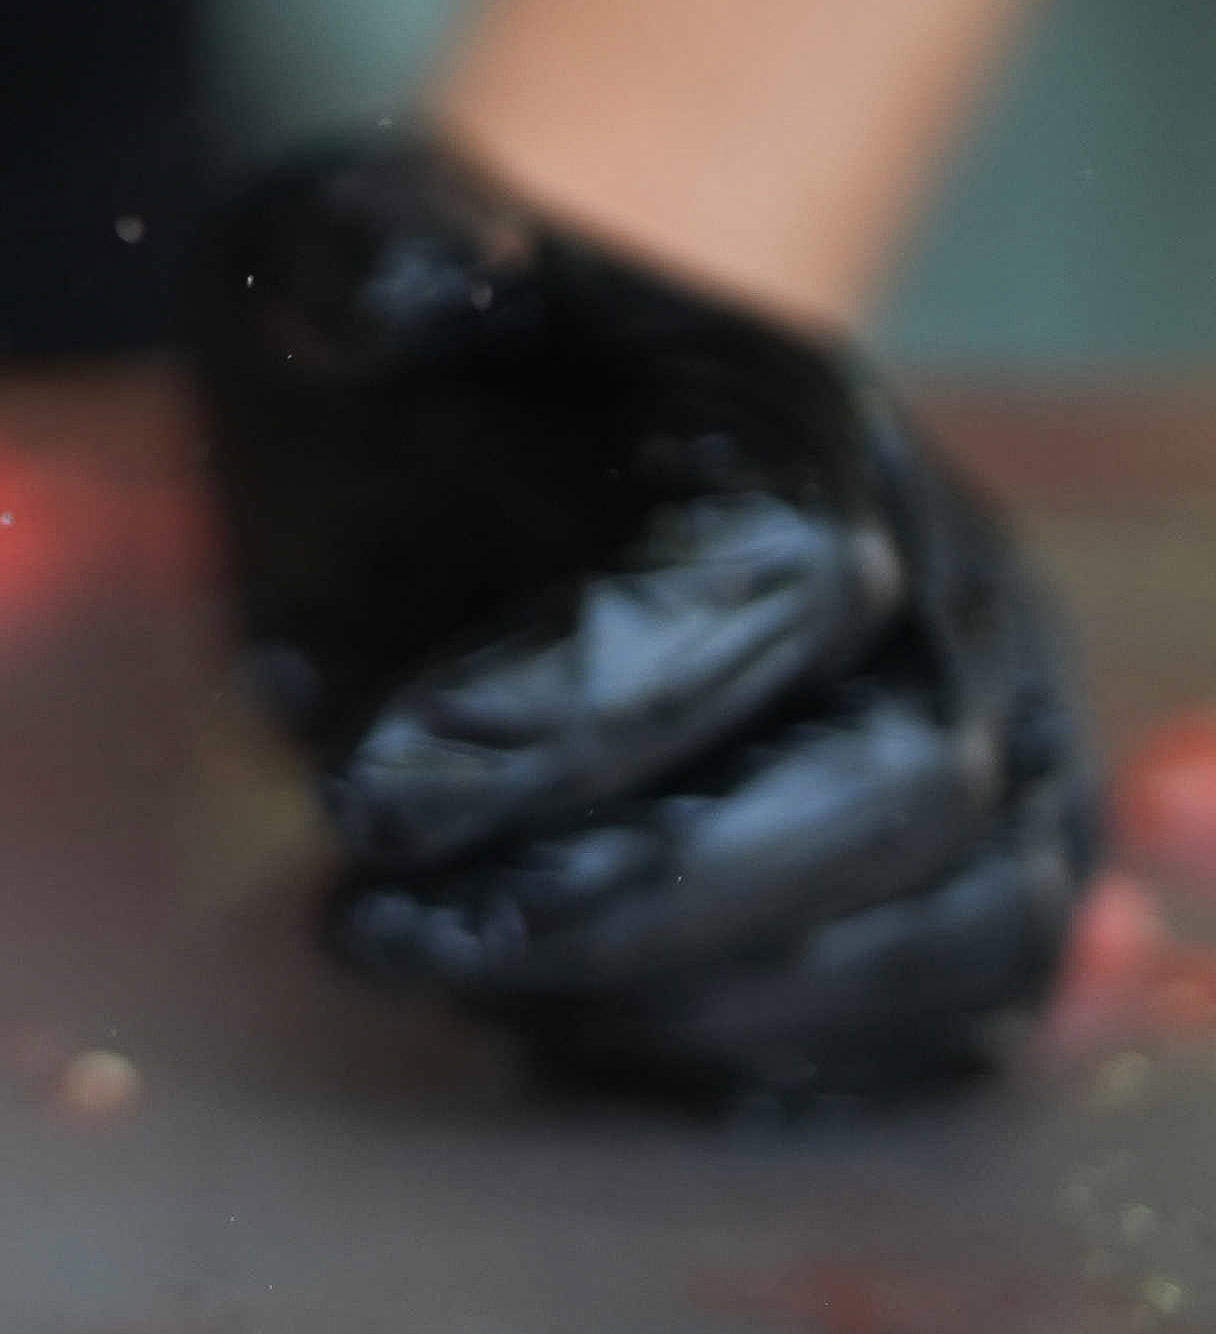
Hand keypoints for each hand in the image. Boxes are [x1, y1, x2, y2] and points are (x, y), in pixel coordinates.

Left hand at [186, 131, 1094, 1099]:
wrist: (486, 439)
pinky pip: (951, 1025)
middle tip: (369, 926)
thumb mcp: (341, 271)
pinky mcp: (970, 881)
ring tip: (449, 986)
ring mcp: (993, 737)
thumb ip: (366, 264)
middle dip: (615, 894)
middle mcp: (945, 581)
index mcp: (801, 428)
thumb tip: (397, 278)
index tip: (352, 794)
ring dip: (685, 1001)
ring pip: (951, 932)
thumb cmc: (411, 385)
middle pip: (890, 785)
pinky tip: (564, 1046)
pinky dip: (774, 1069)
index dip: (562, 716)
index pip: (763, 587)